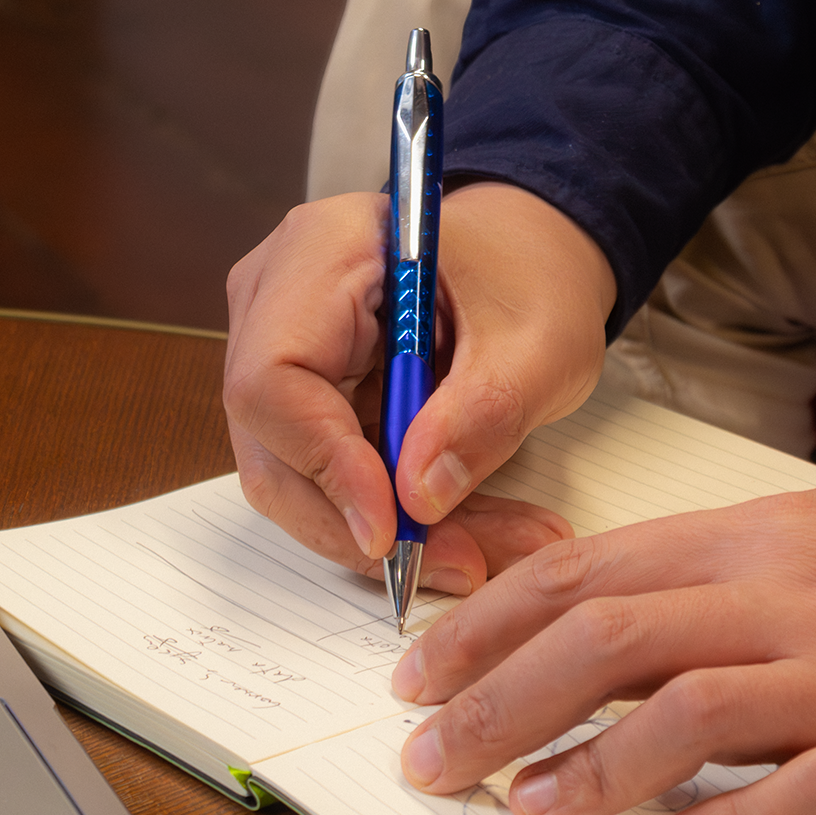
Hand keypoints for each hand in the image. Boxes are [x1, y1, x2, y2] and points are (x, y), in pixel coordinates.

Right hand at [224, 183, 616, 591]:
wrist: (528, 259)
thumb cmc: (530, 272)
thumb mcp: (541, 342)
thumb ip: (484, 413)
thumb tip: (417, 498)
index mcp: (322, 251)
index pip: (275, 378)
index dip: (325, 463)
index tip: (392, 526)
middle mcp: (277, 300)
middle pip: (274, 443)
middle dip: (360, 521)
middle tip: (457, 563)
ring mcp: (283, 350)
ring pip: (298, 476)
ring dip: (386, 531)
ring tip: (482, 552)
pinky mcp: (306, 397)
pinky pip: (327, 477)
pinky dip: (394, 516)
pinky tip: (465, 532)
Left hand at [392, 476, 815, 814]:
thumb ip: (716, 565)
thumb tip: (603, 603)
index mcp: (758, 537)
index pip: (589, 572)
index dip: (490, 623)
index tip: (421, 669)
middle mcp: (792, 599)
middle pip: (612, 640)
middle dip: (500, 700)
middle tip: (429, 756)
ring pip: (693, 713)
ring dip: (595, 769)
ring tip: (525, 810)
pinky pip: (811, 794)